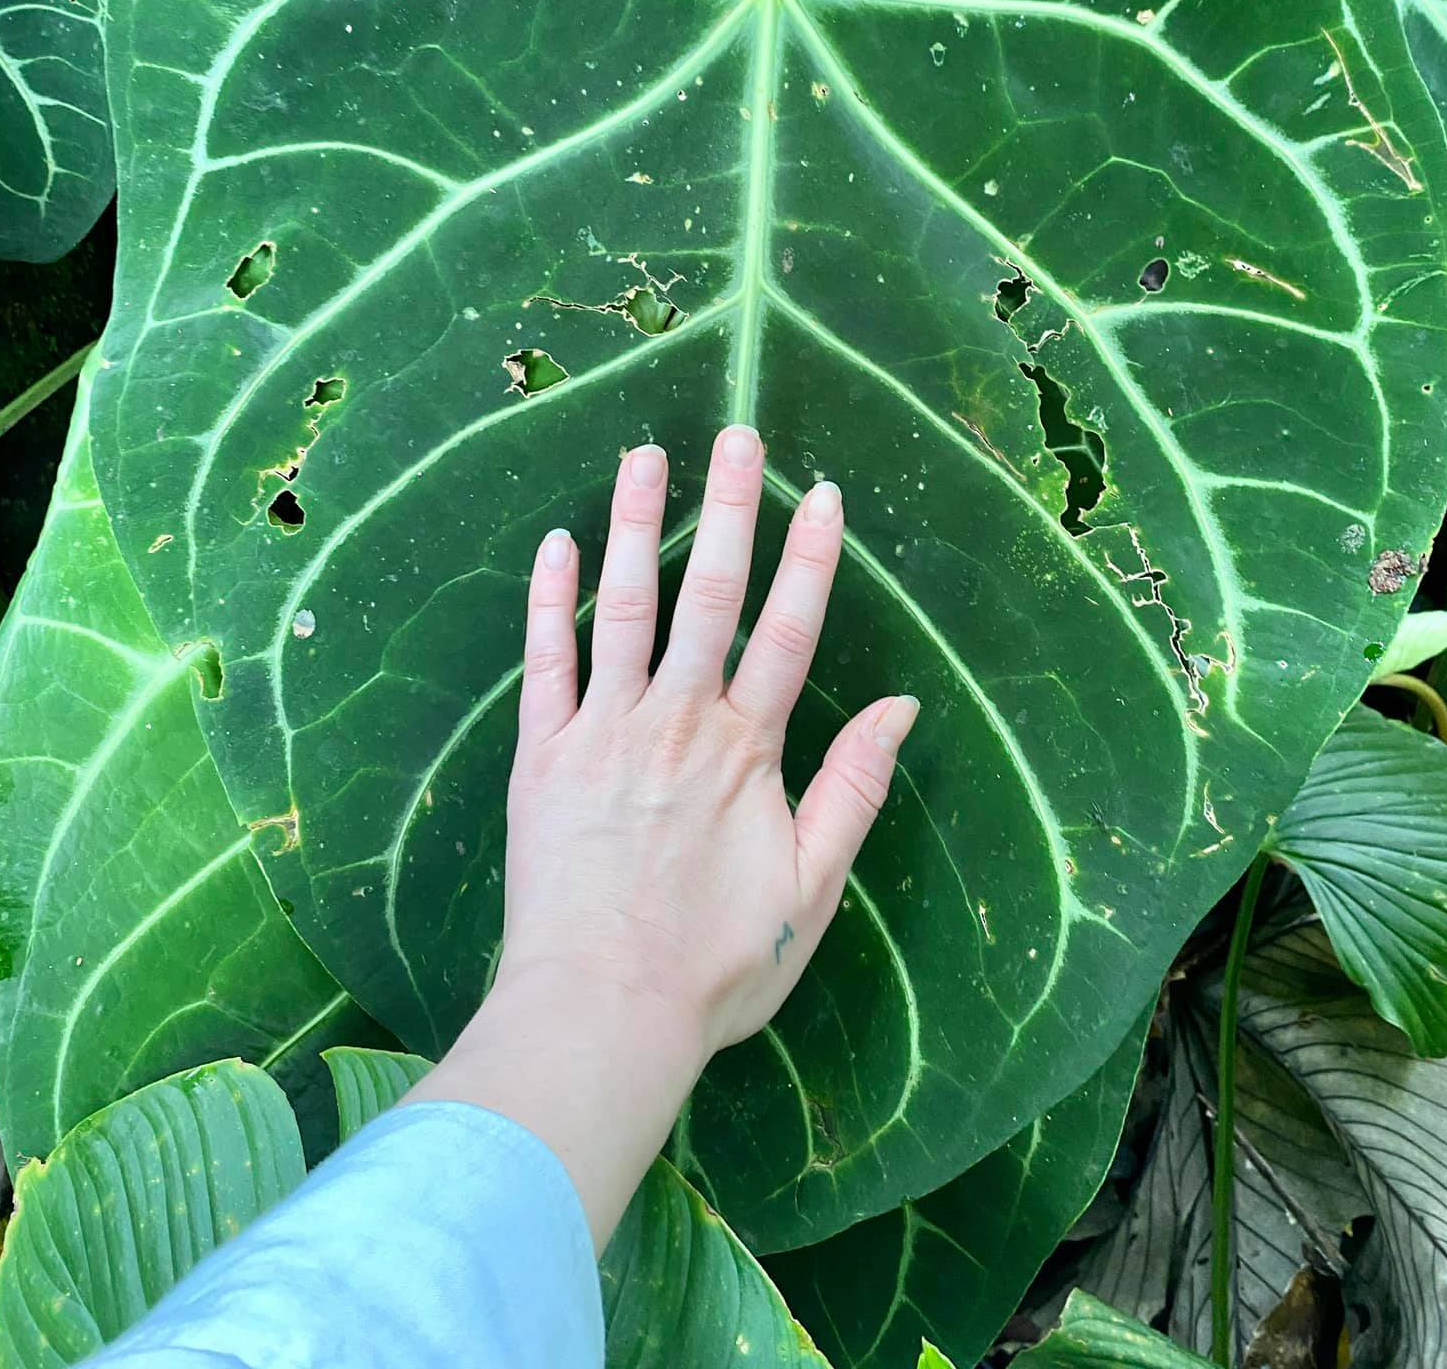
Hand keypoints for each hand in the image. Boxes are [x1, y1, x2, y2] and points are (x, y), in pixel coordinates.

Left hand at [406, 426, 917, 1248]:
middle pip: (709, 596)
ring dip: (638, 526)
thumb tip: (904, 705)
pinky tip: (556, 544)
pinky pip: (545, 661)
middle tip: (735, 434)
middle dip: (729, 510)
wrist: (601, 1013)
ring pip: (625, 607)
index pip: (788, 633)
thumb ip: (854, 789)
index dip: (810, 559)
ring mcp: (604, 730)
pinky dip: (551, 601)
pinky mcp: (542, 754)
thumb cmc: (715, 967)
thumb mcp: (812, 887)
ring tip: (645, 455)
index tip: (822, 491)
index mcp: (747, 750)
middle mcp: (678, 721)